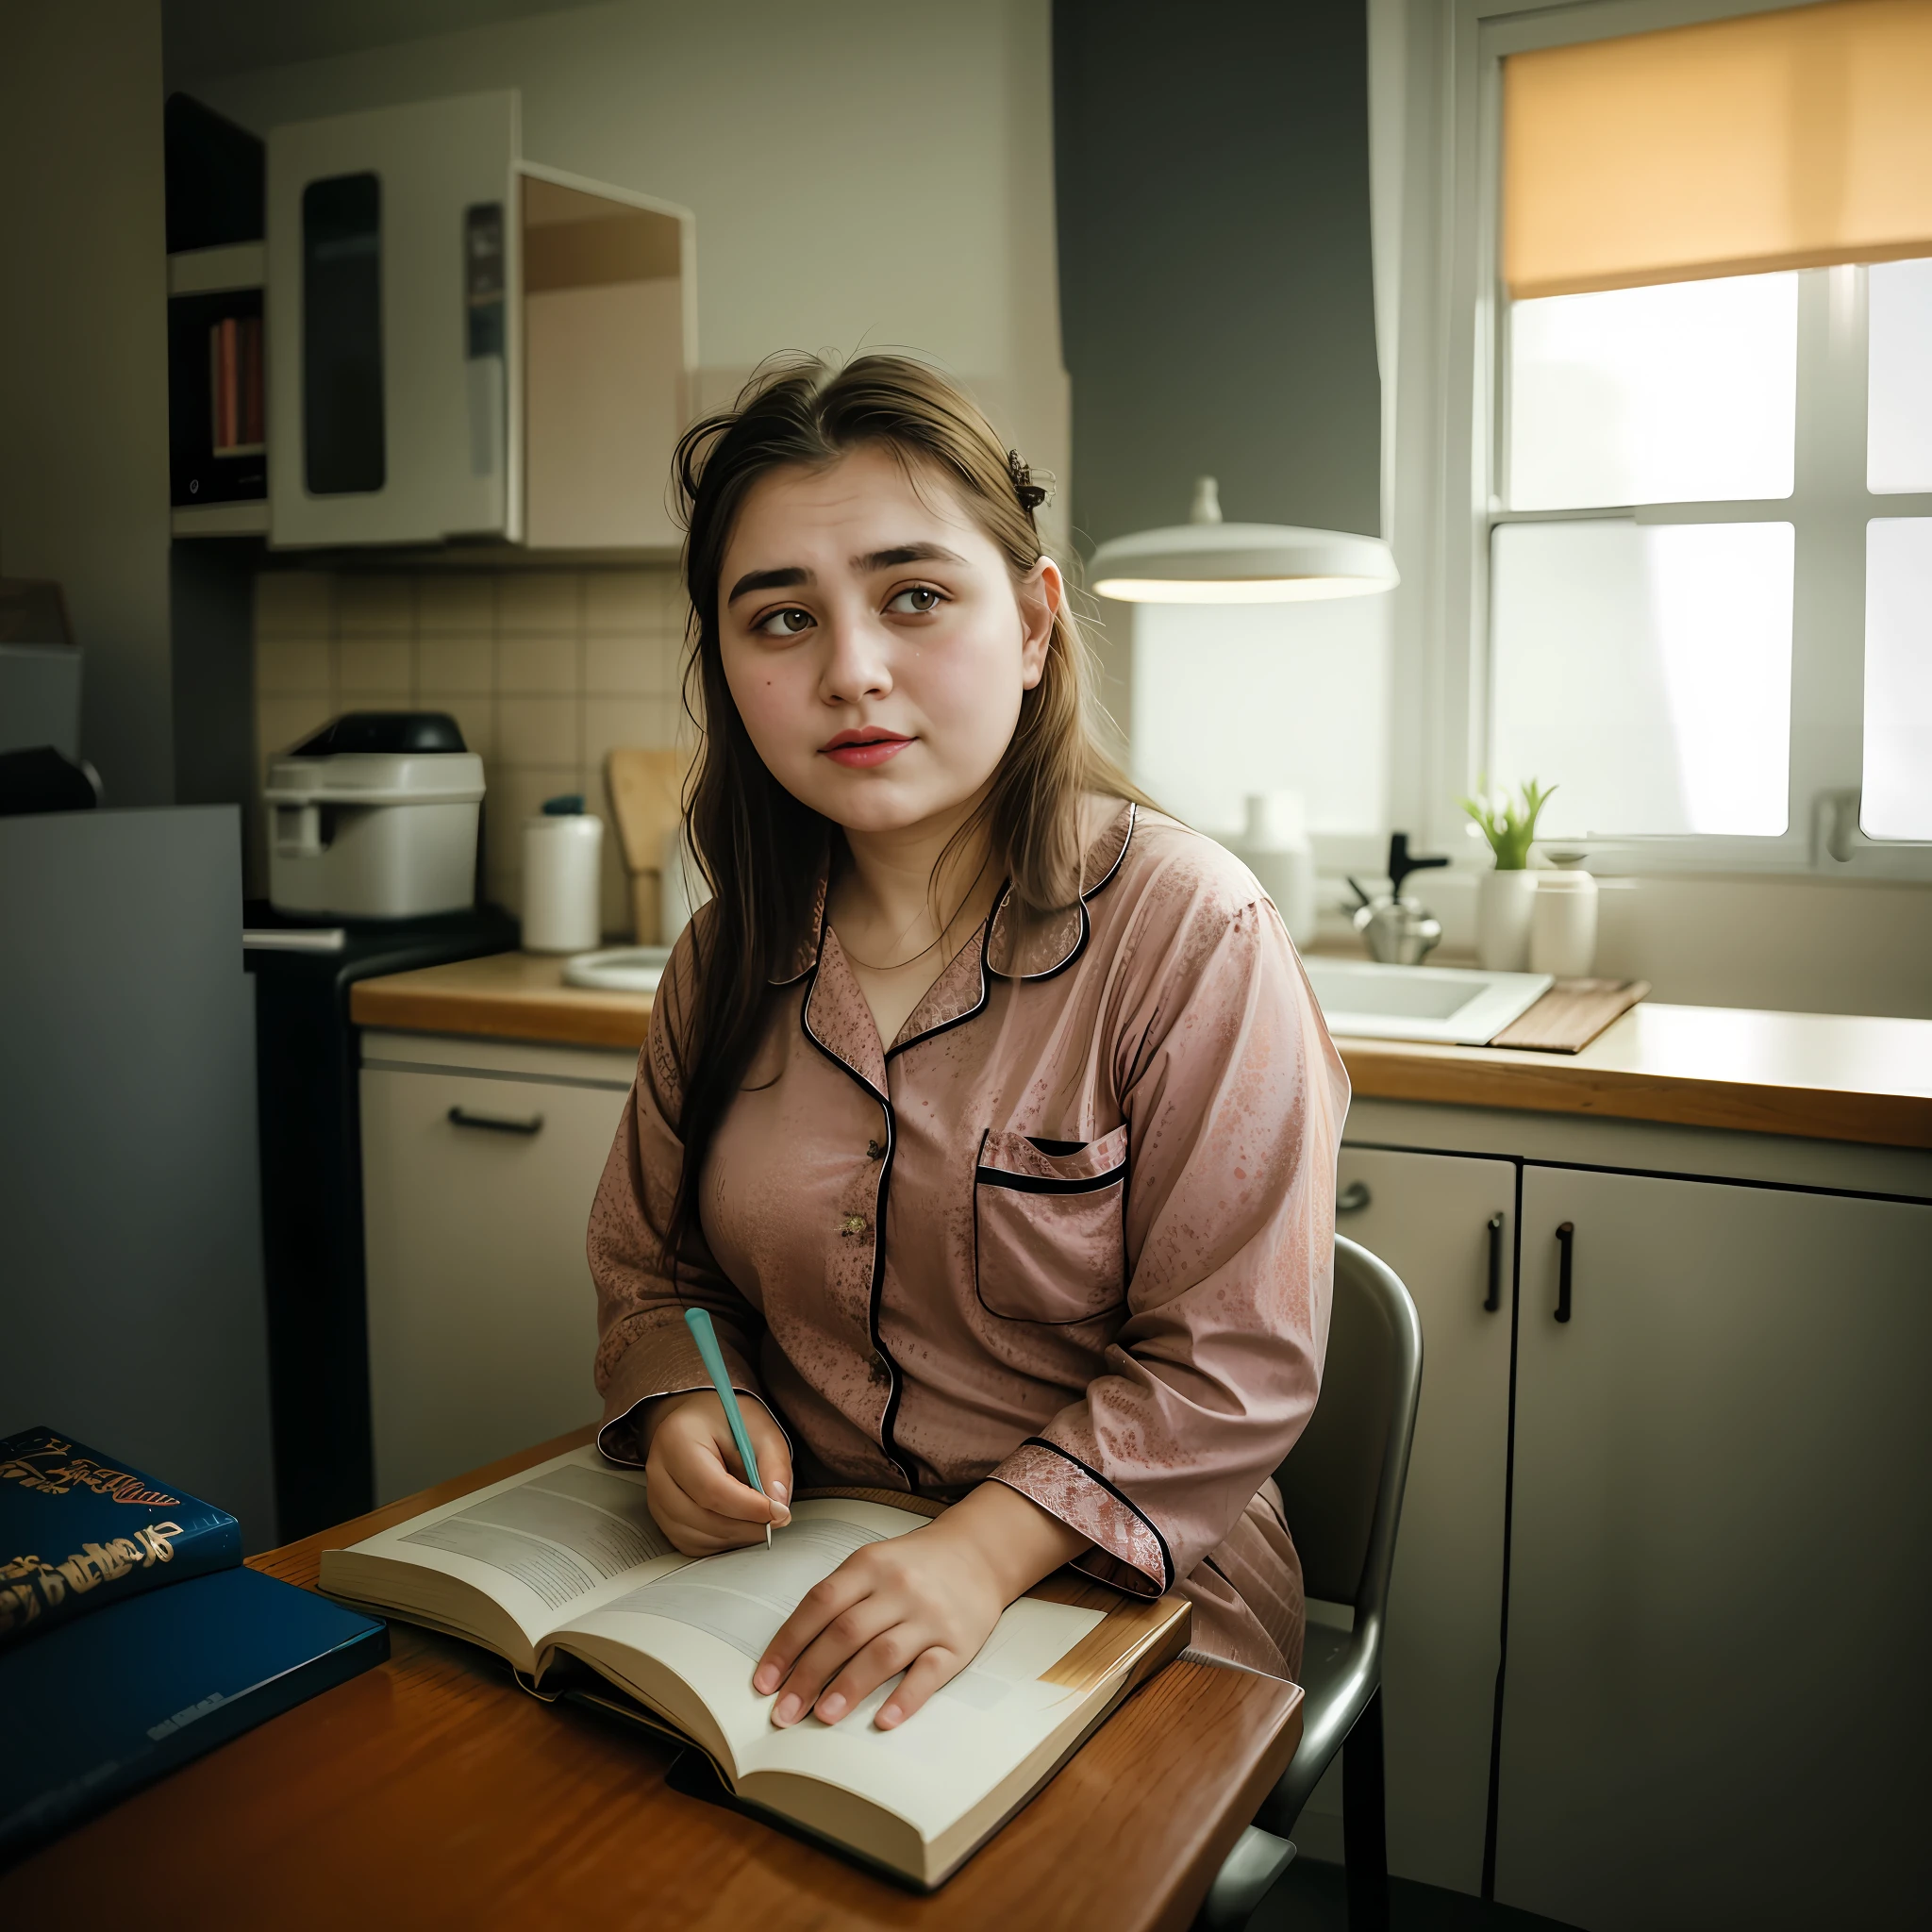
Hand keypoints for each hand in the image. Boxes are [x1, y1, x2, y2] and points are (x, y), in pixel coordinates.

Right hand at [643, 1390, 792, 1555]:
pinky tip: (739, 1525)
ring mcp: (655, 1496)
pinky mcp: (661, 1516)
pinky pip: (690, 1543)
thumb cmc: (728, 1421)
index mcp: (678, 1438)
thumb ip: (774, 1466)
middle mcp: (659, 1469)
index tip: (779, 1511)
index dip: (748, 1507)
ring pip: (695, 1536)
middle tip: (777, 1518)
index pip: (711, 1487)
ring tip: (760, 1519)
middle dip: (745, 1526)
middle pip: (701, 1516)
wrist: (701, 1421)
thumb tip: (779, 1506)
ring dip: (735, 1537)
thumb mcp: (762, 1431)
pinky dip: (719, 1543)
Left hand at [753, 1482, 1088, 1730]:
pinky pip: (930, 1673)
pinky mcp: (958, 1642)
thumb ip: (837, 1600)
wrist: (979, 1553)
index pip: (818, 1605)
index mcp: (868, 1565)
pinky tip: (884, 1720)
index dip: (787, 1644)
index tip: (765, 1682)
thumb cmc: (913, 1566)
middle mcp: (898, 1588)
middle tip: (785, 1712)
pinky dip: (906, 1698)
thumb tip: (792, 1656)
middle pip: (845, 1633)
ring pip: (883, 1653)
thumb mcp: (872, 1563)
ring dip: (849, 1687)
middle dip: (809, 1675)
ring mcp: (929, 1616)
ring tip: (823, 1717)